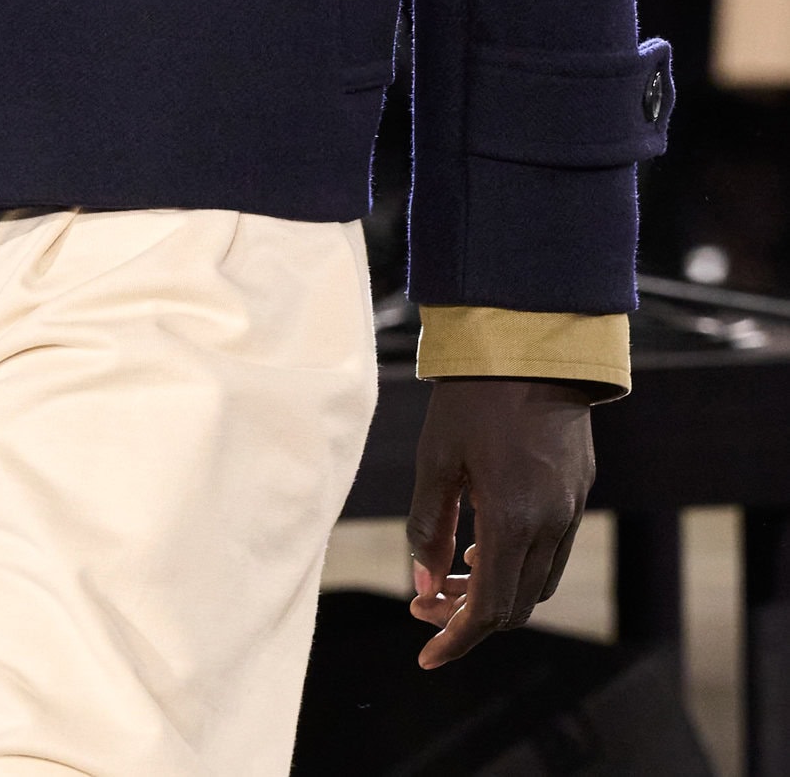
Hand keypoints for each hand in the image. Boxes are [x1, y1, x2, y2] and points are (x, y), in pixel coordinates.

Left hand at [406, 377, 595, 667]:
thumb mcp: (436, 458)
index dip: (456, 640)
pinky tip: (484, 543)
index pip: (488, 610)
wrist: (531, 345)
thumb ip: (428, 526)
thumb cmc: (472, 396)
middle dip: (468, 618)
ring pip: (536, 583)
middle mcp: (549, 525)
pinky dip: (517, 564)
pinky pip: (551, 551)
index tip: (426, 655)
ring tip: (450, 573)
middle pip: (515, 606)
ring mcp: (570, 510)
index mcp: (512, 520)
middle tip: (425, 605)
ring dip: (495, 592)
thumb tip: (421, 585)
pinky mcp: (578, 491)